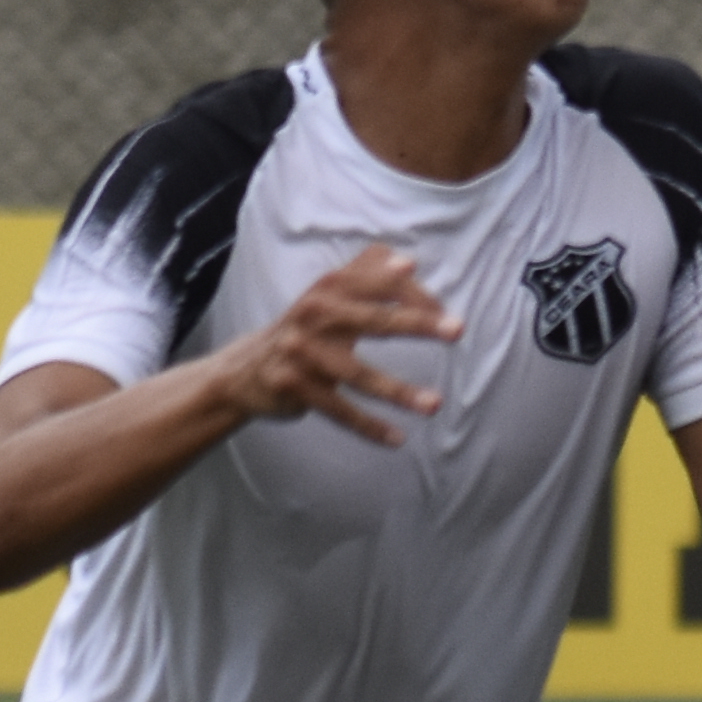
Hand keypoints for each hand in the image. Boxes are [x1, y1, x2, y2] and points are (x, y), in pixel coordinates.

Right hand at [210, 242, 455, 445]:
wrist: (244, 369)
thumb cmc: (304, 329)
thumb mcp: (326, 295)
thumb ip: (364, 274)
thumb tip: (409, 263)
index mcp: (328, 287)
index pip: (379, 282)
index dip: (415, 294)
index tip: (446, 312)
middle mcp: (314, 315)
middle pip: (374, 319)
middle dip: (418, 324)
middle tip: (457, 330)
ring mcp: (302, 353)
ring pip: (358, 374)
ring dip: (399, 391)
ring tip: (435, 404)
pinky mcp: (294, 387)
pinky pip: (339, 410)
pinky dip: (368, 426)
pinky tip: (397, 438)